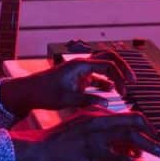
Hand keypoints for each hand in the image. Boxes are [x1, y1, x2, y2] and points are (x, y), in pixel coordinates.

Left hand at [0, 50, 135, 112]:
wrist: (27, 92)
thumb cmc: (44, 94)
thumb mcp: (66, 100)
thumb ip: (87, 101)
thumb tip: (108, 103)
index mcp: (79, 65)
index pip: (107, 65)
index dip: (120, 76)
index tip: (126, 89)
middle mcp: (81, 64)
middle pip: (109, 58)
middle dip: (122, 68)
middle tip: (132, 81)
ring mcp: (80, 70)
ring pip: (104, 65)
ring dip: (115, 75)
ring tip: (125, 88)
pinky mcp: (78, 77)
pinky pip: (97, 76)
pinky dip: (106, 82)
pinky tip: (112, 92)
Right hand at [10, 106, 159, 160]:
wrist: (39, 149)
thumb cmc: (60, 142)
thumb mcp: (84, 131)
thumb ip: (107, 137)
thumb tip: (131, 148)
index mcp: (98, 114)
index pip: (129, 116)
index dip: (146, 127)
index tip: (154, 137)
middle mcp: (100, 121)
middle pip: (135, 125)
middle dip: (153, 136)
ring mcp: (98, 137)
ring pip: (131, 139)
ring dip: (150, 147)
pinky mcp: (94, 153)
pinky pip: (120, 160)